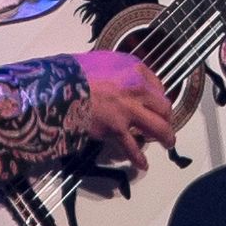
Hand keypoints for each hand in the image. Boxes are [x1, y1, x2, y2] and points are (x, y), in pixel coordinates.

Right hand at [78, 51, 174, 171]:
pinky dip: (139, 158)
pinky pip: (133, 147)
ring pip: (159, 128)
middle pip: (164, 107)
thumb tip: (123, 80)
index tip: (156, 105)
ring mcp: (129, 110)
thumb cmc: (74, 72)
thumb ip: (118, 70)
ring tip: (167, 143)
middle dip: (167, 118)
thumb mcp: (102, 61)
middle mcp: (137, 88)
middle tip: (165, 124)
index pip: (158, 86)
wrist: (57, 87)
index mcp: (134, 69)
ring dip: (166, 137)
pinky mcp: (117, 128)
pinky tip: (143, 165)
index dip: (158, 98)